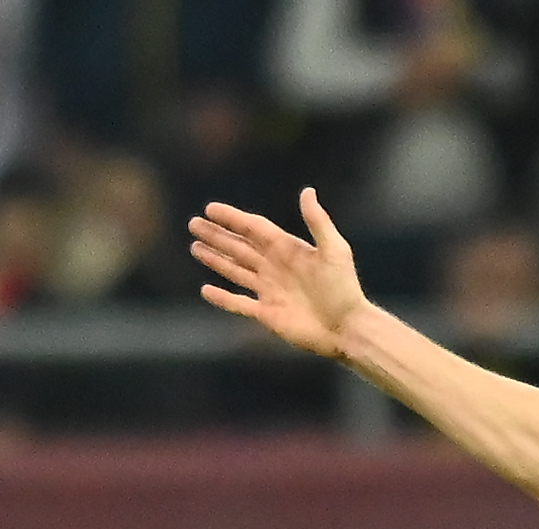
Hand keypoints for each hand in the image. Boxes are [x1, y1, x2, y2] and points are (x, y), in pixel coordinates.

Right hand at [190, 190, 369, 361]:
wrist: (346, 327)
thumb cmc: (344, 288)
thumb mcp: (334, 249)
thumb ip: (317, 221)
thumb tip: (306, 191)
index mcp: (288, 248)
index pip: (253, 228)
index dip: (232, 218)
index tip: (211, 209)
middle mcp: (275, 267)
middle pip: (239, 247)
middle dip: (216, 235)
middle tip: (193, 224)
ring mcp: (269, 290)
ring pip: (235, 270)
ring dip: (215, 259)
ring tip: (195, 247)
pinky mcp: (267, 314)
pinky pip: (239, 304)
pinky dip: (222, 298)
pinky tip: (206, 290)